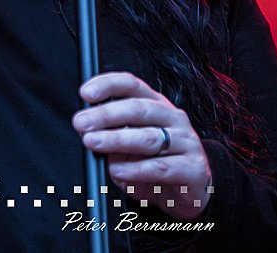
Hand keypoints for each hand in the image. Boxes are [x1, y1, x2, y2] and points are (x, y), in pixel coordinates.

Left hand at [72, 71, 211, 220]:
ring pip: (149, 137)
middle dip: (105, 115)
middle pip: (138, 109)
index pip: (131, 85)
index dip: (108, 85)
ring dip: (117, 139)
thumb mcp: (130, 145)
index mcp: (155, 104)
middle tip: (81, 123)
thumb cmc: (155, 161)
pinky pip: (162, 167)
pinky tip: (118, 171)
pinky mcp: (194, 169)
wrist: (192, 190)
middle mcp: (172, 118)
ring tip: (93, 143)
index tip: (85, 94)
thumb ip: (112, 135)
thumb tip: (89, 132)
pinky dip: (137, 170)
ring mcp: (186, 142)